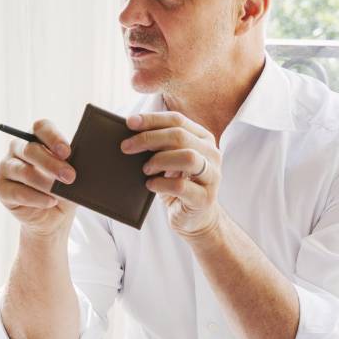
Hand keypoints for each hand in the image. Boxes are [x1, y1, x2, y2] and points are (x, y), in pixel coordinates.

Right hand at [0, 119, 77, 237]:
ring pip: (23, 171)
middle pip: (31, 149)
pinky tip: (50, 202)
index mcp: (36, 137)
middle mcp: (18, 148)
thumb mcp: (72, 174)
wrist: (54, 216)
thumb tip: (81, 161)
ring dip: (45, 183)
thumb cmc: (64, 188)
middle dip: (52, 163)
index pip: (41, 128)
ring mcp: (6, 167)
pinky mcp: (1, 187)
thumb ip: (73, 164)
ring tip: (61, 194)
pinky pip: (17, 192)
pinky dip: (36, 198)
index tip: (67, 152)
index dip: (53, 138)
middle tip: (70, 176)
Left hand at [121, 112, 220, 236]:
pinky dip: (161, 184)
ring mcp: (212, 176)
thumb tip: (130, 133)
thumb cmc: (177, 185)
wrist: (194, 219)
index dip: (152, 119)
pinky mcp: (205, 198)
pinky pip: (181, 186)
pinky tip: (150, 185)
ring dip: (160, 160)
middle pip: (180, 136)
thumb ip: (159, 146)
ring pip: (188, 157)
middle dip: (149, 138)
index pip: (177, 120)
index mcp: (203, 138)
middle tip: (126, 147)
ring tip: (145, 169)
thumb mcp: (169, 162)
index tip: (129, 122)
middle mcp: (212, 154)